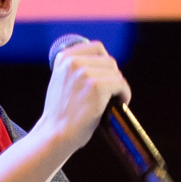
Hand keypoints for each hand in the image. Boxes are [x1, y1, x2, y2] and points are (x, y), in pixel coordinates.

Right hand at [39, 37, 129, 158]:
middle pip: (109, 61)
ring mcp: (84, 73)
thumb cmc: (61, 114)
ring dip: (119, 87)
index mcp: (64, 58)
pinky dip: (124, 95)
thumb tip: (102, 64)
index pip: (97, 47)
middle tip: (110, 94)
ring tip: (114, 101)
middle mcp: (73, 62)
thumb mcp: (62, 81)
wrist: (56, 134)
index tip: (106, 78)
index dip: (105, 63)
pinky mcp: (96, 86)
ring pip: (116, 73)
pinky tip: (119, 104)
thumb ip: (76, 69)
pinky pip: (121, 85)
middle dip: (112, 77)